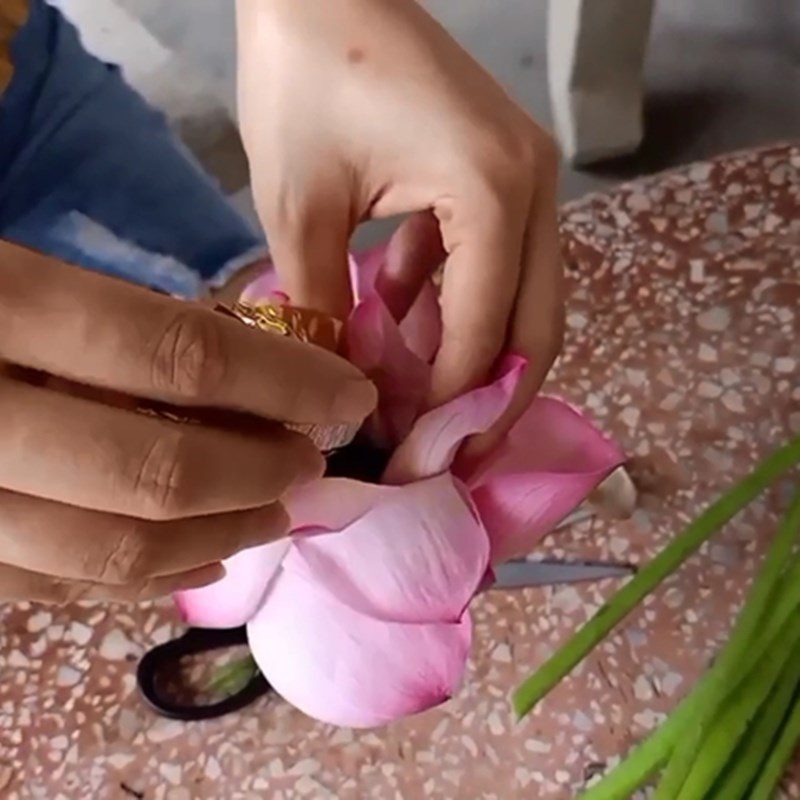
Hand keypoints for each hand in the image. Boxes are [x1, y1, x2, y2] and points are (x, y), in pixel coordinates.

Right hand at [0, 241, 374, 602]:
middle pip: (159, 469)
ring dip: (219, 534)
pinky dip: (141, 576)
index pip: (180, 354)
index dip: (285, 382)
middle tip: (309, 463)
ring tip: (274, 516)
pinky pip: (57, 585)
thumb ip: (112, 308)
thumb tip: (243, 351)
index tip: (349, 395)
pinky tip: (198, 559)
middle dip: (260, 471)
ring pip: (114, 545)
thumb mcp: (12, 264)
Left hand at [236, 0, 563, 455]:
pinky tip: (398, 314)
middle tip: (447, 456)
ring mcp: (530, 178)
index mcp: (494, 194)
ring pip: (523, 299)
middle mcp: (536, 188)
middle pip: (535, 328)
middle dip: (491, 400)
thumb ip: (328, 308)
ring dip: (475, 355)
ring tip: (421, 403)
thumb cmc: (303, 78)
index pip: (483, 333)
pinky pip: (496, 260)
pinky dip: (455, 299)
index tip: (409, 456)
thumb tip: (342, 393)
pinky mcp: (504, 173)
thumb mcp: (301, 209)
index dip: (447, 407)